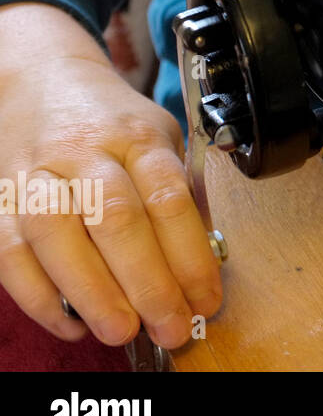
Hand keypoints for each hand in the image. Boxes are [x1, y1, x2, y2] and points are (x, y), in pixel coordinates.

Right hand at [0, 3, 220, 349]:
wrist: (40, 82)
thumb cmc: (111, 122)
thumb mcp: (161, 137)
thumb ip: (181, 191)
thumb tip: (208, 258)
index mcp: (137, 138)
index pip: (169, 198)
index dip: (191, 255)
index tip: (207, 299)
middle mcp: (84, 153)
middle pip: (116, 219)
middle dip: (148, 283)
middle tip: (171, 328)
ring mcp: (35, 177)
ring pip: (58, 237)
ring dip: (92, 294)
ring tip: (122, 332)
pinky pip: (10, 256)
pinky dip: (40, 298)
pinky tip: (70, 325)